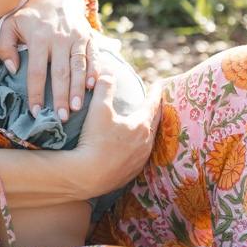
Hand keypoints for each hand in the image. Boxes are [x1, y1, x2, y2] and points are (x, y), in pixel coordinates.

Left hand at [0, 0, 97, 121]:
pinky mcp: (89, 36)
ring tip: (77, 108)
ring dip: (79, 89)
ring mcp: (77, 37)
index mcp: (38, 39)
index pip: (36, 72)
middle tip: (62, 117)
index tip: (35, 112)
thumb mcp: (8, 26)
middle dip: (61, 97)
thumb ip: (4, 47)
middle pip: (61, 73)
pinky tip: (93, 86)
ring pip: (79, 66)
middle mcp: (59, 39)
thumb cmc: (27, 15)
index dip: (36, 93)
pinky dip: (95, 71)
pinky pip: (94, 55)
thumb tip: (12, 69)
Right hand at [71, 74, 160, 197]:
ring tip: (146, 126)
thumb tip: (108, 71)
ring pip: (149, 140)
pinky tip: (134, 149)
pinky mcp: (132, 172)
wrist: (88, 175)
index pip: (152, 104)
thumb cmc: (94, 140)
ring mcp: (140, 158)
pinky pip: (140, 156)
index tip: (158, 86)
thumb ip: (104, 88)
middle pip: (154, 122)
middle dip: (155, 111)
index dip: (155, 93)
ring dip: (148, 131)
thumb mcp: (98, 109)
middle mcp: (145, 142)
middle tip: (156, 104)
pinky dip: (140, 148)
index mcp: (140, 124)